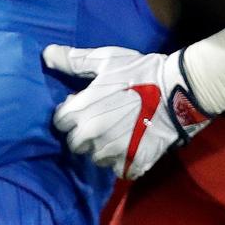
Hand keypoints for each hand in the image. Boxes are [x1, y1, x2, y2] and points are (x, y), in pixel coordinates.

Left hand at [43, 43, 213, 179]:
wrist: (179, 91)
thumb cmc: (140, 72)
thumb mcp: (106, 59)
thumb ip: (73, 60)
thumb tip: (46, 54)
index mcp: (82, 112)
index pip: (60, 122)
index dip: (70, 113)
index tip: (85, 106)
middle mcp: (92, 136)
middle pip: (74, 144)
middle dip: (83, 134)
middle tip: (102, 121)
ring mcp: (113, 152)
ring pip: (96, 158)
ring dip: (103, 148)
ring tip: (119, 132)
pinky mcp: (133, 164)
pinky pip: (120, 169)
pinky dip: (124, 161)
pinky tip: (133, 144)